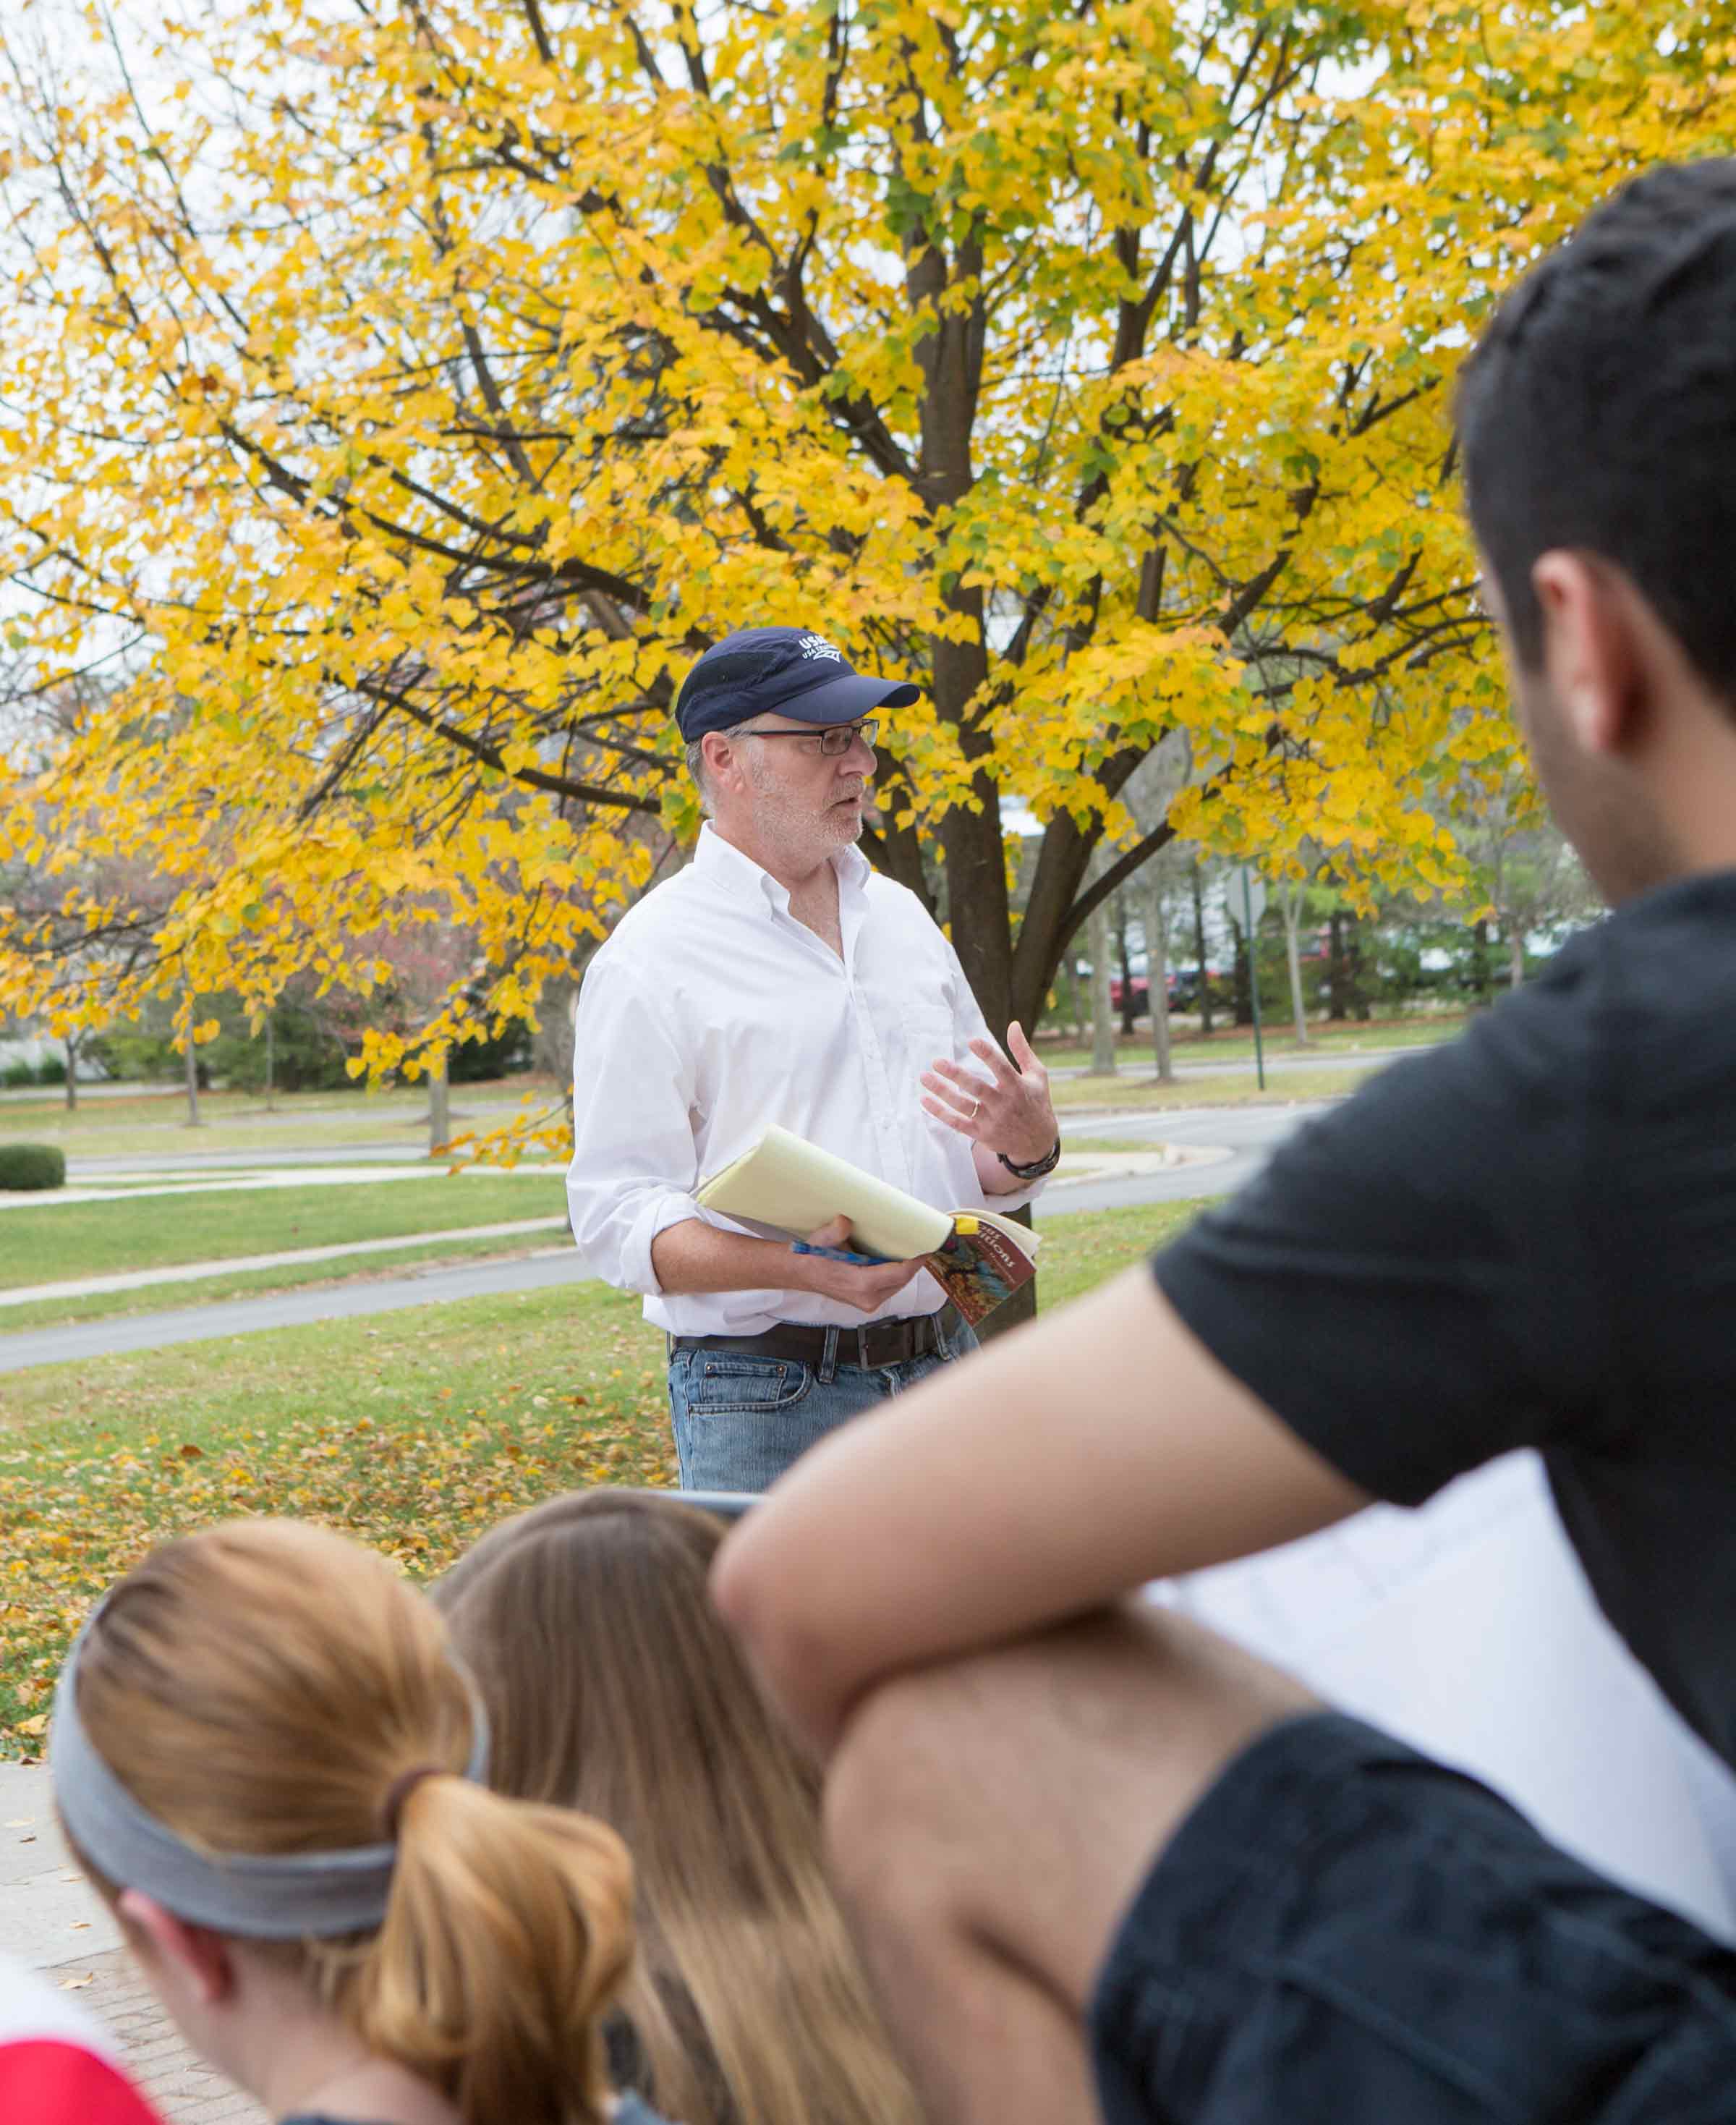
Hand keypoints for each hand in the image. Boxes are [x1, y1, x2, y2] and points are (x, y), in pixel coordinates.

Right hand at [792, 1217, 928, 1313]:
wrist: (801, 1273)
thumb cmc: (812, 1257)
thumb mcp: (821, 1240)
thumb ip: (834, 1232)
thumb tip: (845, 1221)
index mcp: (860, 1284)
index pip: (899, 1274)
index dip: (916, 1261)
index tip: (927, 1248)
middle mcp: (867, 1298)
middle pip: (902, 1280)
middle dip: (913, 1263)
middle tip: (922, 1243)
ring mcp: (868, 1302)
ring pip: (898, 1284)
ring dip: (905, 1269)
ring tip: (911, 1250)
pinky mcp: (868, 1301)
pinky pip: (890, 1287)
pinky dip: (896, 1274)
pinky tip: (896, 1259)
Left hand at [920, 1020, 1055, 1165]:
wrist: (1038, 1142)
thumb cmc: (1036, 1102)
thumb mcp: (1037, 1075)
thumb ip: (1022, 1050)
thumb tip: (1013, 1024)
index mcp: (1017, 1087)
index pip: (1001, 1069)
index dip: (987, 1054)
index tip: (971, 1041)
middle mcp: (1003, 1104)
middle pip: (977, 1088)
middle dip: (956, 1075)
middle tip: (936, 1061)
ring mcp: (991, 1121)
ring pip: (963, 1106)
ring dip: (942, 1092)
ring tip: (924, 1077)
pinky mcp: (982, 1134)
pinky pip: (957, 1123)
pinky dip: (940, 1113)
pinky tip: (925, 1100)